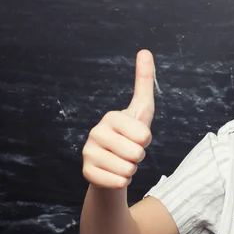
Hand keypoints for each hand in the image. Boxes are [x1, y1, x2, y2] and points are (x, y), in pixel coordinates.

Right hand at [82, 50, 154, 188]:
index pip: (144, 135)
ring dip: (131, 169)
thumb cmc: (130, 135)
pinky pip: (118, 182)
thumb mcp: (142, 110)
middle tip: (129, 152)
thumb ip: (144, 82)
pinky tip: (113, 173)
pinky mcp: (87, 172)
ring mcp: (88, 152)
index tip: (136, 136)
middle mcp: (96, 132)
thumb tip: (145, 50)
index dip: (146, 140)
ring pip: (128, 169)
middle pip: (137, 153)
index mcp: (112, 117)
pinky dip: (122, 181)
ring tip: (121, 161)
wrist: (113, 163)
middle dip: (139, 157)